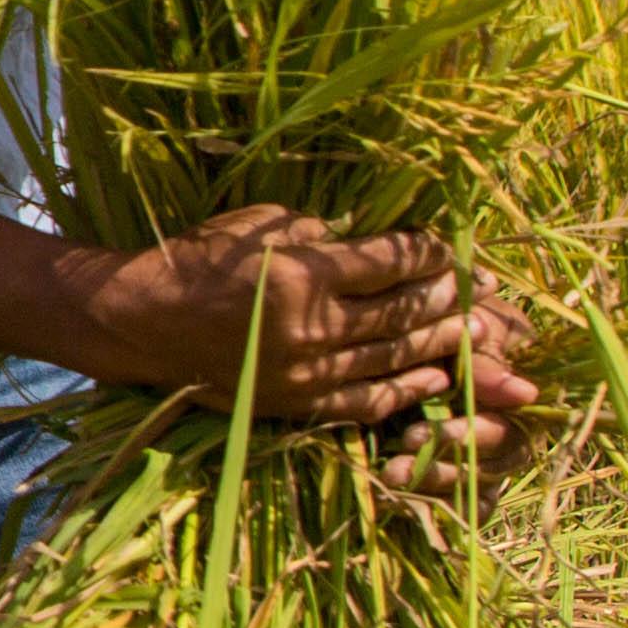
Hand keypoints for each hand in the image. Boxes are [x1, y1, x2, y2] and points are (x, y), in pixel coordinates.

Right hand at [77, 205, 548, 466]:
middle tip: (483, 287)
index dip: (428, 252)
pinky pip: (366, 402)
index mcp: (304, 273)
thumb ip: (317, 233)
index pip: (391, 261)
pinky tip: (436, 378)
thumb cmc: (199, 259)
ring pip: (395, 357)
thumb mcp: (258, 225)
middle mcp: (312, 325)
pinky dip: (407, 390)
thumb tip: (367, 239)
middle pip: (403, 310)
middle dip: (449, 296)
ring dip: (442, 341)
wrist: (143, 323)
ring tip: (476, 330)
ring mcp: (307, 370)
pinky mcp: (297, 403)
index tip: (449, 246)